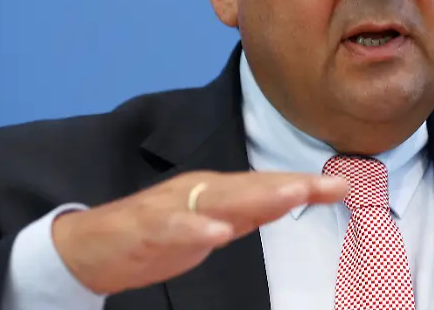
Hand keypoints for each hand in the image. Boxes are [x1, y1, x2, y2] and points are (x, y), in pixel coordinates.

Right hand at [52, 171, 347, 294]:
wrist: (92, 247)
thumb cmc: (156, 234)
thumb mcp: (212, 224)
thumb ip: (247, 213)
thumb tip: (288, 200)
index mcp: (216, 191)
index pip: (267, 186)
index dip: (303, 186)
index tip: (341, 187)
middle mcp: (199, 191)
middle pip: (252, 187)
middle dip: (290, 186)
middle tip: (326, 186)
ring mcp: (173, 207)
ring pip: (220, 200)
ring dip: (257, 197)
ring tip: (291, 197)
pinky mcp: (147, 228)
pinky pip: (175, 228)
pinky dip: (197, 229)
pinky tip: (218, 233)